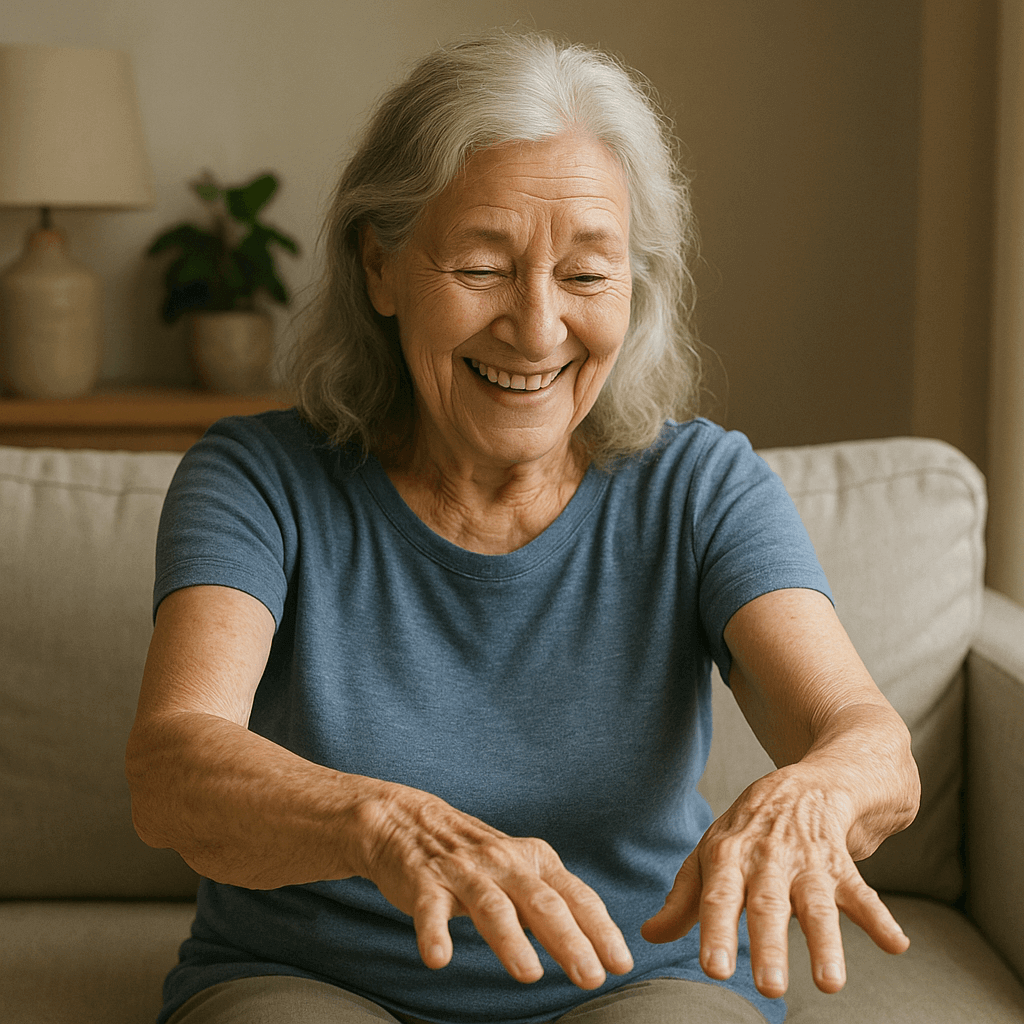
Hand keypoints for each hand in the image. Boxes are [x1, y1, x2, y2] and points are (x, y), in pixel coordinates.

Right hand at [357, 782, 633, 987]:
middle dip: (569, 940)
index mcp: (534, 860)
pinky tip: (438, 958)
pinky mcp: (424, 881)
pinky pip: (430, 908)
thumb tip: (595, 945)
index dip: (600, 930)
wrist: (405, 820)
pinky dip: (434, 932)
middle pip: (542, 903)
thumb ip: (551, 901)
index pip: (574, 896)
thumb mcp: (519, 869)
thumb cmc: (474, 856)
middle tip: (591, 977)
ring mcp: (464, 871)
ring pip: (493, 906)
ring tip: (530, 974)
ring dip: (512, 940)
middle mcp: (504, 862)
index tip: (621, 963)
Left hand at [640, 765, 909, 997]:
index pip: (718, 898)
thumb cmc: (749, 830)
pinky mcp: (841, 864)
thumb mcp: (711, 854)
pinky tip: (896, 944)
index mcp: (727, 857)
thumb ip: (685, 898)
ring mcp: (806, 861)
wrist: (805, 785)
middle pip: (767, 905)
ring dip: (825, 944)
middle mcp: (766, 859)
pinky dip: (880, 919)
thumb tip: (650, 935)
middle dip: (769, 946)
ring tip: (831, 985)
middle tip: (769, 988)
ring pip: (817, 904)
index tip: (715, 970)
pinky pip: (862, 892)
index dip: (715, 932)